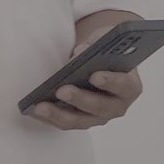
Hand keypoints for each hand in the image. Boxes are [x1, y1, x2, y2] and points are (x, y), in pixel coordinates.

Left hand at [29, 27, 144, 130]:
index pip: (124, 86)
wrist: (104, 64)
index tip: (95, 75)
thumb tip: (79, 53)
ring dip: (59, 114)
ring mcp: (100, 117)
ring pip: (80, 120)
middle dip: (80, 99)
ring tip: (40, 106)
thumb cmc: (107, 52)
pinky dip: (50, 118)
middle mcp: (117, 106)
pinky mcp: (83, 121)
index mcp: (130, 85)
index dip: (111, 81)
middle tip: (62, 90)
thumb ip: (97, 43)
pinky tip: (34, 110)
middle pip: (100, 107)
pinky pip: (66, 123)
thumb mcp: (106, 40)